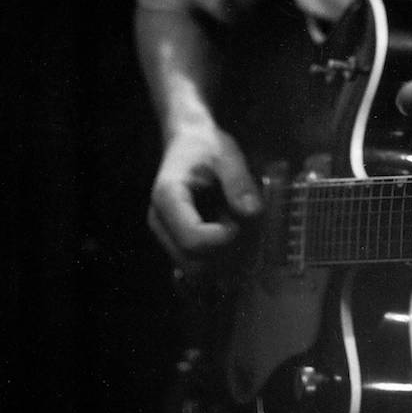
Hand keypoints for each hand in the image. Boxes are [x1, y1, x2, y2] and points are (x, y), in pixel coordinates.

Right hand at [148, 123, 261, 265]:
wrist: (189, 142)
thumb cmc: (206, 146)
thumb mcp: (227, 155)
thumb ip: (238, 182)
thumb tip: (251, 212)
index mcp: (168, 197)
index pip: (192, 238)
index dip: (222, 239)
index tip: (241, 225)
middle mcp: (160, 221)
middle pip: (193, 262)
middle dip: (225, 255)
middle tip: (245, 230)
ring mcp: (165, 235)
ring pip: (196, 271)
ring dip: (224, 261)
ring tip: (239, 231)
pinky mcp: (175, 242)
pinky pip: (197, 265)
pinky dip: (219, 260)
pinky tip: (233, 238)